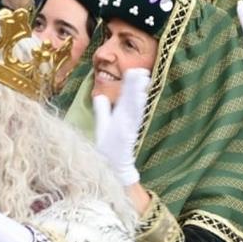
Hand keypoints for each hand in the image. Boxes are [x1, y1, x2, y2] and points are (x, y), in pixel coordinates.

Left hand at [92, 67, 149, 187]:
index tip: (137, 70)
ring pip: (134, 110)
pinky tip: (138, 104)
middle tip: (143, 72)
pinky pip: (131, 123)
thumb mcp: (104, 125)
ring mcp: (127, 130)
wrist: (110, 170)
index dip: (132, 85)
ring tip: (142, 83)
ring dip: (137, 97)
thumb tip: (100, 96)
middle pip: (133, 101)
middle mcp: (127, 122)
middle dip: (137, 86)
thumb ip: (102, 111)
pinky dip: (135, 113)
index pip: (127, 97)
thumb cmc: (108, 149)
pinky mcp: (126, 139)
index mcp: (122, 117)